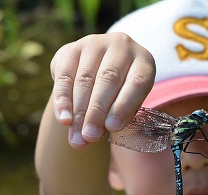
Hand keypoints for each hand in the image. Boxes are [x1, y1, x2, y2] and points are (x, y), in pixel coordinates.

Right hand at [50, 32, 155, 147]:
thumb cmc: (120, 96)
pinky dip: (63, 101)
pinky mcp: (70, 49)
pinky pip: (64, 77)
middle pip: (108, 79)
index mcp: (144, 61)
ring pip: (84, 80)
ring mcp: (95, 44)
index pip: (136, 83)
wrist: (98, 74)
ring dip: (79, 112)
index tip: (112, 128)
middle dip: (97, 112)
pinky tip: (64, 120)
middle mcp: (121, 46)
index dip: (124, 106)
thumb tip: (91, 135)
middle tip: (90, 136)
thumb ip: (117, 118)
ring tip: (77, 137)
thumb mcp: (129, 104)